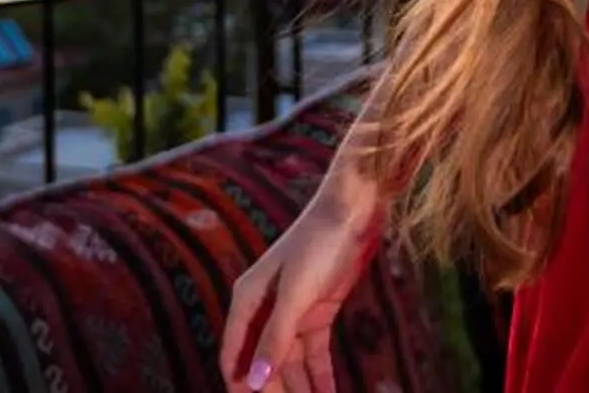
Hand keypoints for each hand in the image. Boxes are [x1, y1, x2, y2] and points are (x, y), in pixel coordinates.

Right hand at [219, 171, 384, 392]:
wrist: (355, 212)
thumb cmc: (318, 244)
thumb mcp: (296, 295)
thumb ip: (275, 339)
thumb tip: (252, 382)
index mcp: (247, 300)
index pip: (233, 355)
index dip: (240, 386)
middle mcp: (265, 310)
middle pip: (263, 364)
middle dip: (273, 392)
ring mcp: (292, 313)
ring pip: (291, 364)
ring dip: (300, 390)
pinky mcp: (318, 313)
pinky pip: (315, 356)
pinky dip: (321, 379)